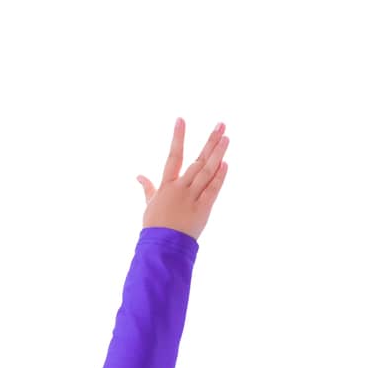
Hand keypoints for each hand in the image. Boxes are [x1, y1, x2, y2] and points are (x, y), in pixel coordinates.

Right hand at [137, 117, 228, 239]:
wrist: (162, 248)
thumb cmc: (155, 227)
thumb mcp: (149, 205)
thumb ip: (148, 188)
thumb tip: (139, 176)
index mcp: (166, 186)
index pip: (173, 156)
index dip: (178, 137)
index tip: (181, 119)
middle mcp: (180, 188)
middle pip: (198, 160)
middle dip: (210, 142)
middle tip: (221, 124)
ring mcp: (192, 198)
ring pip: (207, 172)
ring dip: (218, 154)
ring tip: (226, 138)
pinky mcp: (203, 209)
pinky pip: (212, 190)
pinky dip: (219, 177)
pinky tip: (225, 163)